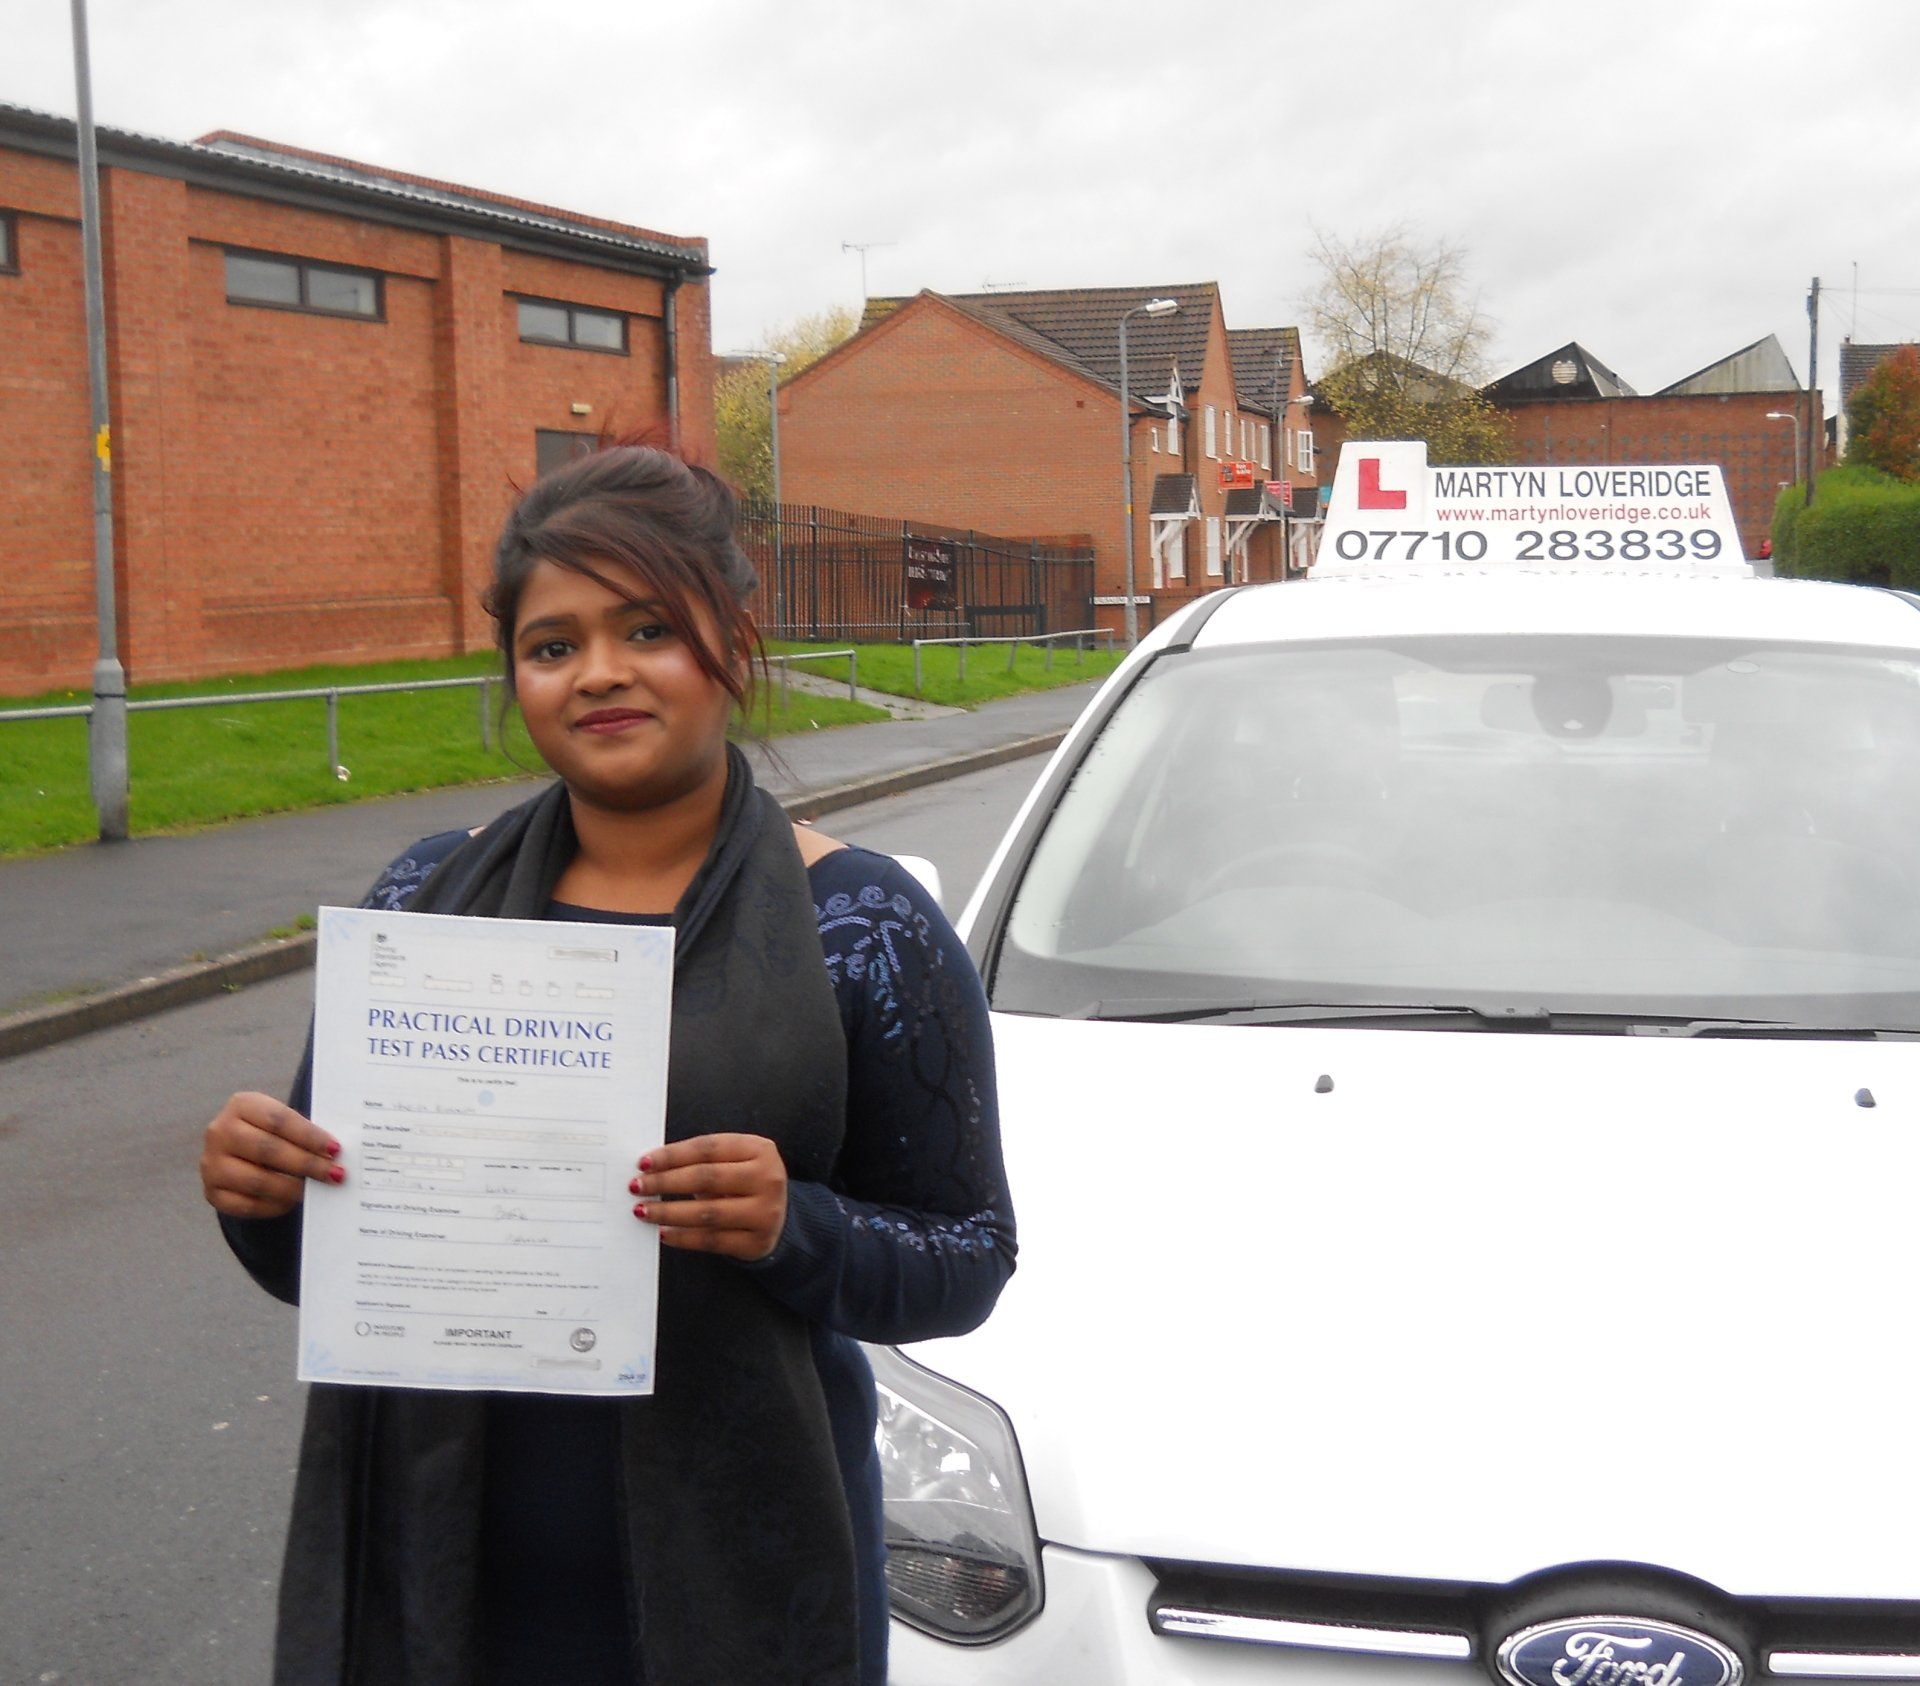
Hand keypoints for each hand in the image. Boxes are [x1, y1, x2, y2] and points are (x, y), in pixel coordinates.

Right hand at [200, 1091, 342, 1219]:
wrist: (237, 1152)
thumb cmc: (271, 1133)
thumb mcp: (282, 1122)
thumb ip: (304, 1133)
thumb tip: (334, 1153)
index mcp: (241, 1105)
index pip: (278, 1120)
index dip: (309, 1136)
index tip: (335, 1149)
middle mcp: (220, 1132)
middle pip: (267, 1149)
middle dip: (306, 1163)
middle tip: (334, 1173)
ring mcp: (211, 1164)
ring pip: (257, 1180)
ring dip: (292, 1188)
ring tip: (315, 1190)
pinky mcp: (212, 1192)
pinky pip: (246, 1205)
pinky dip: (274, 1206)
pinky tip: (292, 1202)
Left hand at [632, 1133, 787, 1259]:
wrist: (780, 1219)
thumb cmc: (746, 1184)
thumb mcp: (735, 1162)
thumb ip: (702, 1161)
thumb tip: (652, 1168)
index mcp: (759, 1149)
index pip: (708, 1148)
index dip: (673, 1155)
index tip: (644, 1162)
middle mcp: (767, 1179)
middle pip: (706, 1177)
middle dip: (665, 1182)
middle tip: (637, 1186)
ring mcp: (765, 1212)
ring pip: (707, 1212)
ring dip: (668, 1212)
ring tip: (643, 1210)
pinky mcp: (756, 1242)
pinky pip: (711, 1240)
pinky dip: (683, 1237)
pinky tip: (664, 1233)